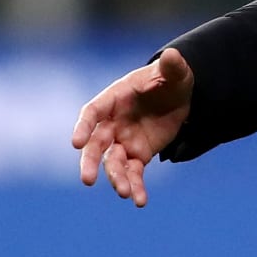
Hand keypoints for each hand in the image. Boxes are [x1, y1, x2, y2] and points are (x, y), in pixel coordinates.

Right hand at [71, 47, 194, 206]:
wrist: (181, 97)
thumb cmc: (170, 80)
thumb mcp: (174, 72)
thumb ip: (172, 67)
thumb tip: (173, 55)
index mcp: (115, 98)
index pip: (92, 112)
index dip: (83, 126)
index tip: (76, 143)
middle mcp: (114, 123)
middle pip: (96, 144)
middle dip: (90, 162)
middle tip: (86, 180)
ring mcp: (123, 141)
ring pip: (113, 163)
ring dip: (117, 179)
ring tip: (125, 193)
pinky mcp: (138, 156)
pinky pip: (133, 174)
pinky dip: (136, 187)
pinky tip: (140, 201)